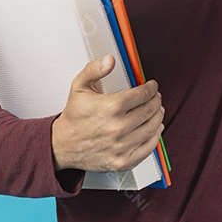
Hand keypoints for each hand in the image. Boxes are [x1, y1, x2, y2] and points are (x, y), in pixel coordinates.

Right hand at [51, 55, 164, 173]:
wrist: (62, 145)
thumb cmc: (74, 117)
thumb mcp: (79, 86)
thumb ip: (94, 69)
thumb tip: (109, 60)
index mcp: (110, 107)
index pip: (142, 94)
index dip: (151, 88)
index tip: (152, 86)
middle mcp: (118, 127)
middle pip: (150, 110)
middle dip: (156, 101)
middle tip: (155, 97)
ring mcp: (121, 146)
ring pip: (152, 128)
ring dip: (158, 117)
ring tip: (157, 111)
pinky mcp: (123, 161)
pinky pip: (148, 148)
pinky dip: (155, 138)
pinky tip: (155, 130)